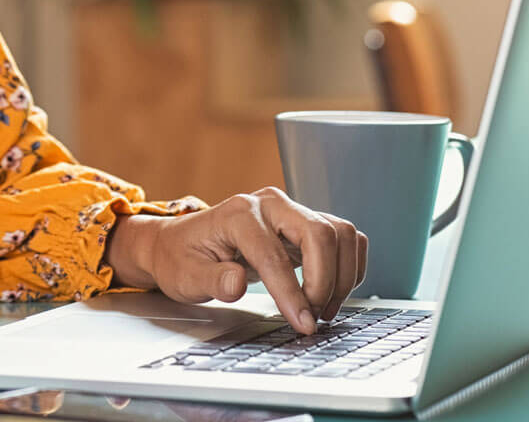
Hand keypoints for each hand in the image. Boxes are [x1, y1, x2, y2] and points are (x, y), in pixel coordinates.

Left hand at [106, 190, 367, 334]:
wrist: (180, 243)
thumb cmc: (182, 259)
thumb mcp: (185, 276)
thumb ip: (212, 280)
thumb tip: (236, 284)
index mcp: (239, 214)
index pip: (274, 255)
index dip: (293, 294)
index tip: (303, 324)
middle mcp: (270, 205)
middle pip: (319, 233)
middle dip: (324, 280)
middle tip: (314, 316)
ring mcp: (290, 211)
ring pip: (339, 233)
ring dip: (341, 274)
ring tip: (323, 308)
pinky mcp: (304, 224)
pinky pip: (343, 238)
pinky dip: (348, 265)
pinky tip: (334, 291)